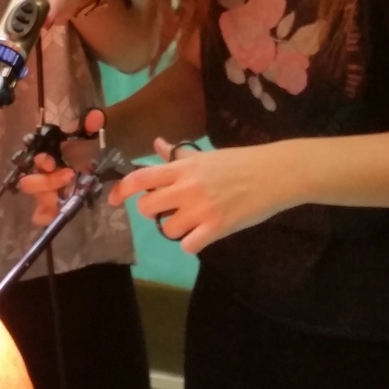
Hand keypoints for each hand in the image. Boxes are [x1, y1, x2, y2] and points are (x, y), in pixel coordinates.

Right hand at [18, 109, 105, 224]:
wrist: (102, 156)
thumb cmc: (91, 144)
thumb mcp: (93, 132)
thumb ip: (93, 123)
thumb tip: (94, 118)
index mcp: (47, 155)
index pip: (34, 158)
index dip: (40, 161)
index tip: (51, 161)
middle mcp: (42, 173)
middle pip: (29, 182)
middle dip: (46, 182)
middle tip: (68, 176)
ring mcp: (46, 191)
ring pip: (36, 199)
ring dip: (47, 199)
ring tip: (64, 197)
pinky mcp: (54, 205)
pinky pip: (40, 215)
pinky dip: (46, 216)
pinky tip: (58, 212)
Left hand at [108, 139, 294, 252]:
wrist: (275, 174)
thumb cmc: (241, 162)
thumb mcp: (206, 155)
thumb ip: (179, 155)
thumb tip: (157, 143)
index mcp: (183, 168)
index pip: (140, 177)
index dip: (121, 190)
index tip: (113, 200)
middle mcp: (187, 187)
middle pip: (147, 208)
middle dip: (153, 212)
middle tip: (169, 210)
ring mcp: (201, 208)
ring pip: (167, 229)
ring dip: (175, 229)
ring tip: (191, 222)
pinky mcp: (217, 227)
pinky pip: (188, 245)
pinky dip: (192, 243)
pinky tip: (203, 234)